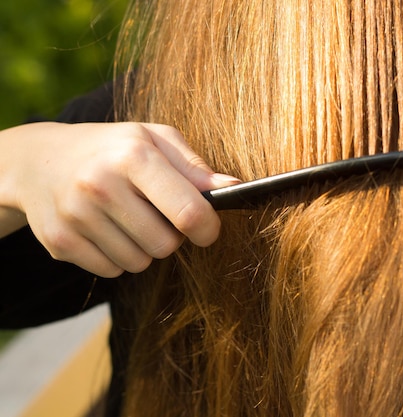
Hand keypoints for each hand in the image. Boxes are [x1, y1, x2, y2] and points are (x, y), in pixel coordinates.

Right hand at [0, 122, 239, 276]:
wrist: (38, 160)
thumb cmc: (111, 148)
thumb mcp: (153, 139)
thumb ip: (195, 166)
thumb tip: (233, 188)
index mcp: (133, 155)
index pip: (187, 212)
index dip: (207, 228)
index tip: (207, 229)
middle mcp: (101, 186)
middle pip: (166, 245)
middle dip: (172, 236)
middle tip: (157, 214)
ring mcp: (76, 216)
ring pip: (140, 263)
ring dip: (144, 247)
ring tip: (128, 218)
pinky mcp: (60, 242)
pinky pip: (113, 271)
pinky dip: (118, 257)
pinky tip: (105, 229)